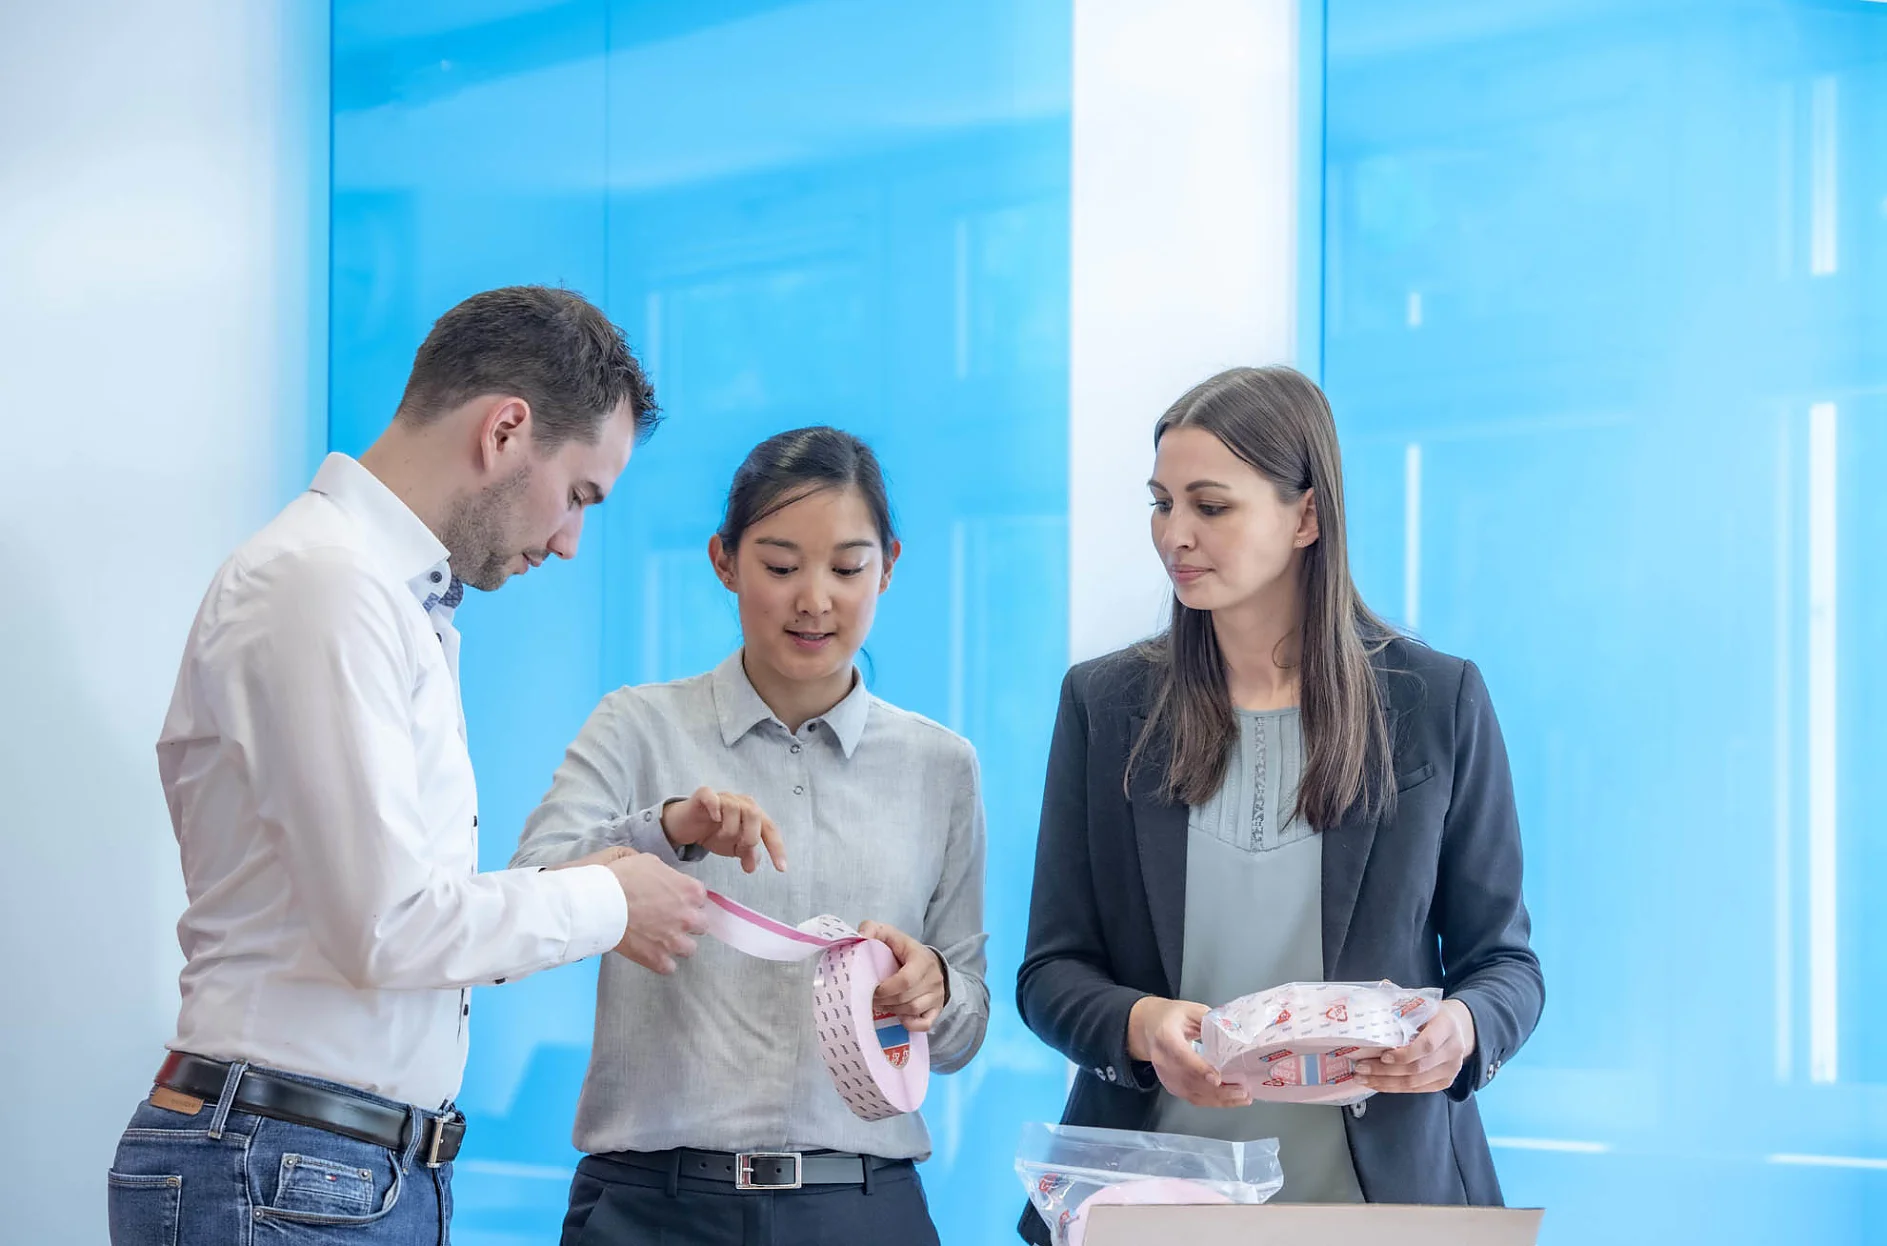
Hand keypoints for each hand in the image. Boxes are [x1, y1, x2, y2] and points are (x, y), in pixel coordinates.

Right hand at [559, 847, 708, 973]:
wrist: (599, 902)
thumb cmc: (622, 877)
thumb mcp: (648, 861)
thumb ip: (665, 872)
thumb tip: (664, 878)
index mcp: (689, 891)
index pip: (701, 898)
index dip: (686, 899)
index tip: (675, 900)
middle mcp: (688, 917)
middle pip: (700, 925)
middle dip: (687, 922)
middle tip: (669, 919)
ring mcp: (674, 940)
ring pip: (689, 949)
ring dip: (678, 944)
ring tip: (661, 939)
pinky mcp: (658, 959)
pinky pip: (669, 967)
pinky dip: (661, 962)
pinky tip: (651, 953)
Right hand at [661, 787, 786, 872]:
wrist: (686, 827)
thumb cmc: (713, 833)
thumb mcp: (733, 848)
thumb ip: (746, 854)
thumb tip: (752, 867)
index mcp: (753, 814)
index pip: (770, 829)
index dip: (776, 848)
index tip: (781, 868)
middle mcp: (741, 802)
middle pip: (755, 814)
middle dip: (750, 836)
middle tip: (739, 848)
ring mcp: (722, 797)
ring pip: (734, 808)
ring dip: (729, 829)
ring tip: (721, 838)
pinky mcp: (703, 796)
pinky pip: (711, 797)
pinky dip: (714, 808)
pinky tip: (714, 819)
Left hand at [856, 921, 947, 1032]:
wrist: (929, 962)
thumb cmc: (905, 950)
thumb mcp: (891, 935)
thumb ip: (874, 929)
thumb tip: (861, 934)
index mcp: (922, 960)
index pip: (905, 980)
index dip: (885, 989)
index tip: (872, 989)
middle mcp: (933, 979)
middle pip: (906, 998)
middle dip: (885, 1001)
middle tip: (871, 998)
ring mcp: (937, 996)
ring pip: (913, 1010)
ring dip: (893, 1010)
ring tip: (882, 1004)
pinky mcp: (937, 1009)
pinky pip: (925, 1024)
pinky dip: (911, 1023)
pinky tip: (899, 1017)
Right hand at [1127, 997, 1250, 1108]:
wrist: (1148, 1027)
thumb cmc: (1172, 1016)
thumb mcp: (1191, 1010)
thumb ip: (1211, 1020)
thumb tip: (1235, 1031)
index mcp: (1166, 1036)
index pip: (1181, 1055)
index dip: (1199, 1068)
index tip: (1218, 1079)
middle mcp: (1162, 1059)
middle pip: (1189, 1080)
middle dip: (1218, 1090)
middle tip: (1243, 1091)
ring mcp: (1165, 1075)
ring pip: (1192, 1093)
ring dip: (1218, 1099)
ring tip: (1242, 1097)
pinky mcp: (1170, 1085)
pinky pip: (1191, 1098)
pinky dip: (1211, 1101)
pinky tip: (1229, 1100)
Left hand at [1355, 998, 1476, 1093]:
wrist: (1458, 1027)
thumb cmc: (1432, 1014)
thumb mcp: (1422, 1003)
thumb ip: (1402, 1000)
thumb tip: (1380, 986)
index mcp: (1447, 1027)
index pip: (1427, 1045)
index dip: (1404, 1054)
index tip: (1383, 1055)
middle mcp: (1453, 1050)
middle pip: (1417, 1067)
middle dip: (1385, 1070)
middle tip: (1361, 1067)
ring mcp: (1451, 1069)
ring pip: (1415, 1083)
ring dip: (1385, 1082)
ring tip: (1362, 1078)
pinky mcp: (1444, 1082)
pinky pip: (1417, 1090)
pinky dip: (1394, 1088)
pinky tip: (1376, 1084)